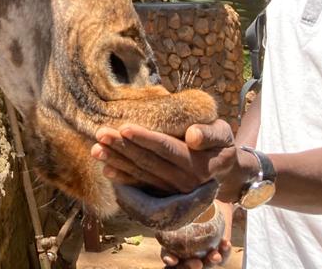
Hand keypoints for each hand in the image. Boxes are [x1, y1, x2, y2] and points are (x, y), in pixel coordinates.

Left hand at [90, 120, 238, 195]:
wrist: (225, 172)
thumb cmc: (221, 145)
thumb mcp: (223, 134)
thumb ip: (210, 134)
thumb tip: (192, 136)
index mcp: (197, 164)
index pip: (167, 149)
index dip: (146, 139)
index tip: (125, 127)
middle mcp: (183, 181)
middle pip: (148, 162)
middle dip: (122, 148)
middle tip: (101, 133)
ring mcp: (171, 190)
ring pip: (140, 174)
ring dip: (117, 162)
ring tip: (96, 149)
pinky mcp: (163, 194)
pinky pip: (140, 186)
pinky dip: (123, 179)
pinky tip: (106, 170)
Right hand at [157, 201, 232, 267]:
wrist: (214, 202)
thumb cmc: (193, 200)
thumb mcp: (183, 199)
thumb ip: (177, 199)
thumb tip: (168, 191)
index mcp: (173, 242)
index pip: (168, 254)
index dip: (168, 259)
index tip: (172, 259)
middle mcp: (187, 251)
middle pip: (185, 264)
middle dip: (189, 266)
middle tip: (197, 263)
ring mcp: (203, 253)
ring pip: (204, 265)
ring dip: (209, 263)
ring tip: (215, 255)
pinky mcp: (218, 253)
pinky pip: (222, 258)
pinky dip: (224, 252)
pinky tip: (226, 243)